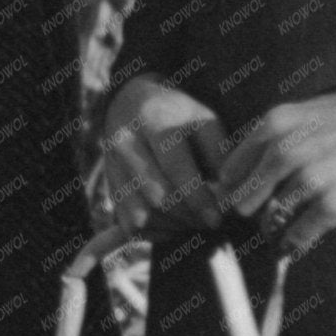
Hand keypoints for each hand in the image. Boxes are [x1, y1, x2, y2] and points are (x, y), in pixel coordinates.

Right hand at [101, 75, 230, 233]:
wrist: (130, 104)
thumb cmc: (177, 115)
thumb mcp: (203, 119)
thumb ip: (218, 152)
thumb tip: (227, 191)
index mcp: (152, 119)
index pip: (174, 167)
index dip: (198, 198)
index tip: (216, 218)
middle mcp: (124, 142)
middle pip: (156, 196)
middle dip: (188, 216)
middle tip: (209, 221)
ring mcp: (110, 166)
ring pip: (140, 215)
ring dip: (172, 226)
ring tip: (192, 218)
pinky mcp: (108, 186)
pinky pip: (129, 225)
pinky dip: (154, 231)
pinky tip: (172, 219)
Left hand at [218, 88, 335, 254]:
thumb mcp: (309, 111)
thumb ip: (279, 133)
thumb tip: (250, 162)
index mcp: (277, 123)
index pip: (235, 164)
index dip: (231, 184)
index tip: (228, 196)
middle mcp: (288, 150)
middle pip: (249, 194)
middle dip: (247, 209)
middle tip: (249, 217)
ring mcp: (312, 179)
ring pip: (273, 216)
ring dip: (272, 228)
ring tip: (275, 232)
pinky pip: (301, 233)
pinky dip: (294, 242)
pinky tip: (293, 245)